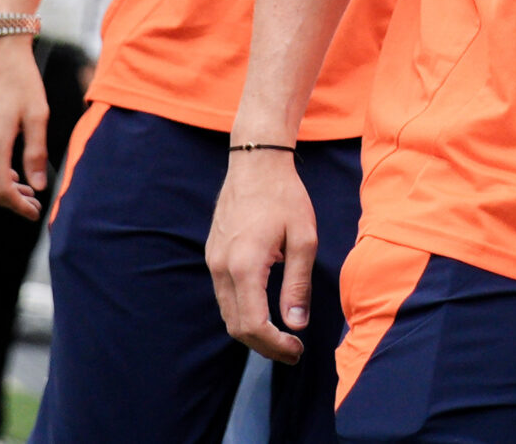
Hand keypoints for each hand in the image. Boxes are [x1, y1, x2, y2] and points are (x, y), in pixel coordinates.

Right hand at [0, 34, 49, 217]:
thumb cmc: (23, 79)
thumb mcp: (38, 114)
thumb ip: (36, 151)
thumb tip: (38, 186)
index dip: (17, 205)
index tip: (34, 211)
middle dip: (9, 201)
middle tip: (32, 204)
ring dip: (1, 187)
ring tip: (26, 189)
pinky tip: (12, 169)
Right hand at [206, 150, 317, 363]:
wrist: (255, 165)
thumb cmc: (285, 197)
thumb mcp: (303, 238)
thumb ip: (298, 284)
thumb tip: (296, 324)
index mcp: (245, 266)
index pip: (252, 324)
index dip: (274, 345)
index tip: (297, 350)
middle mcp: (221, 268)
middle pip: (236, 326)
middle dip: (264, 346)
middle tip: (293, 351)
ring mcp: (212, 262)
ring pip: (227, 313)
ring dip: (252, 331)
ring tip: (282, 337)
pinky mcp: (213, 256)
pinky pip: (224, 295)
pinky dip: (243, 311)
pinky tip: (265, 310)